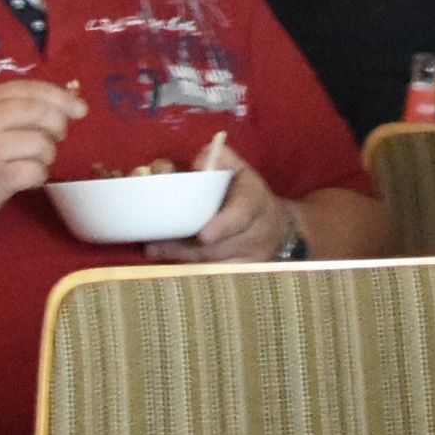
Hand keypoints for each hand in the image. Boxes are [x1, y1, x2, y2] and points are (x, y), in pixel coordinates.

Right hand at [0, 78, 83, 229]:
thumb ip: (11, 108)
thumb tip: (65, 105)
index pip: (30, 90)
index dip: (61, 97)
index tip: (80, 109)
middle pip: (42, 114)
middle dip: (58, 127)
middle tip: (54, 138)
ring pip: (43, 144)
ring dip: (46, 157)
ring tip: (29, 163)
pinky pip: (37, 172)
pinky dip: (38, 177)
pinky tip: (24, 179)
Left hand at [153, 138, 303, 262]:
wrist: (279, 227)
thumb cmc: (250, 194)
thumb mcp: (241, 170)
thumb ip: (222, 159)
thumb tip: (200, 162)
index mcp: (254, 204)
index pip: (241, 216)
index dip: (224, 226)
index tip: (204, 235)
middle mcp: (257, 235)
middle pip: (220, 248)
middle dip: (186, 248)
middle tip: (154, 246)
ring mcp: (253, 259)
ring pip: (214, 266)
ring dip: (183, 260)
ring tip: (155, 252)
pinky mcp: (244, 275)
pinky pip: (215, 276)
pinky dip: (191, 271)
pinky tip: (169, 265)